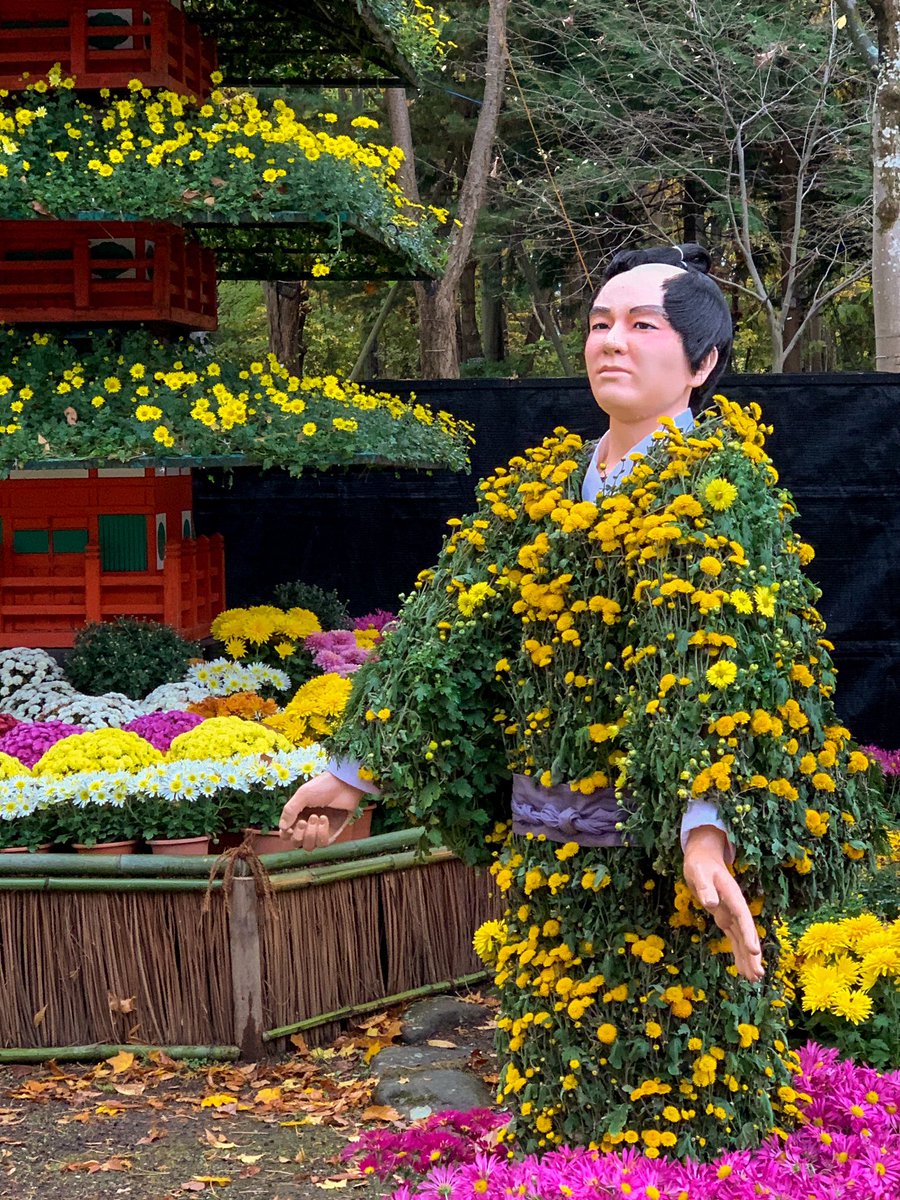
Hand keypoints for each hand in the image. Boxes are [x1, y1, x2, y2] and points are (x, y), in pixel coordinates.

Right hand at [278, 772, 365, 850]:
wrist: (345, 785)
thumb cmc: (323, 787)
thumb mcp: (303, 795)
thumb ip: (290, 810)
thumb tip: (282, 828)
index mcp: (297, 815)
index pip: (285, 833)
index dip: (285, 834)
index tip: (290, 828)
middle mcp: (307, 825)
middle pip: (296, 843)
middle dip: (299, 835)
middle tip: (304, 821)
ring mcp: (319, 831)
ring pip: (308, 846)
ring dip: (311, 834)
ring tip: (317, 817)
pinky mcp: (331, 833)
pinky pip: (323, 843)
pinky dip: (322, 834)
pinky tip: (325, 820)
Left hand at [683, 825, 764, 982]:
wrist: (703, 858)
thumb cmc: (700, 864)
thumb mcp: (698, 872)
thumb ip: (704, 887)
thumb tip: (710, 903)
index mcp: (732, 895)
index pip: (742, 917)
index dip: (748, 933)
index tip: (754, 950)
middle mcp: (736, 907)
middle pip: (747, 932)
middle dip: (753, 954)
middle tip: (758, 975)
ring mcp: (732, 914)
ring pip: (743, 939)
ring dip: (748, 958)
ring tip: (754, 979)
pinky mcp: (725, 918)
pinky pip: (734, 938)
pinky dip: (739, 953)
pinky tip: (743, 970)